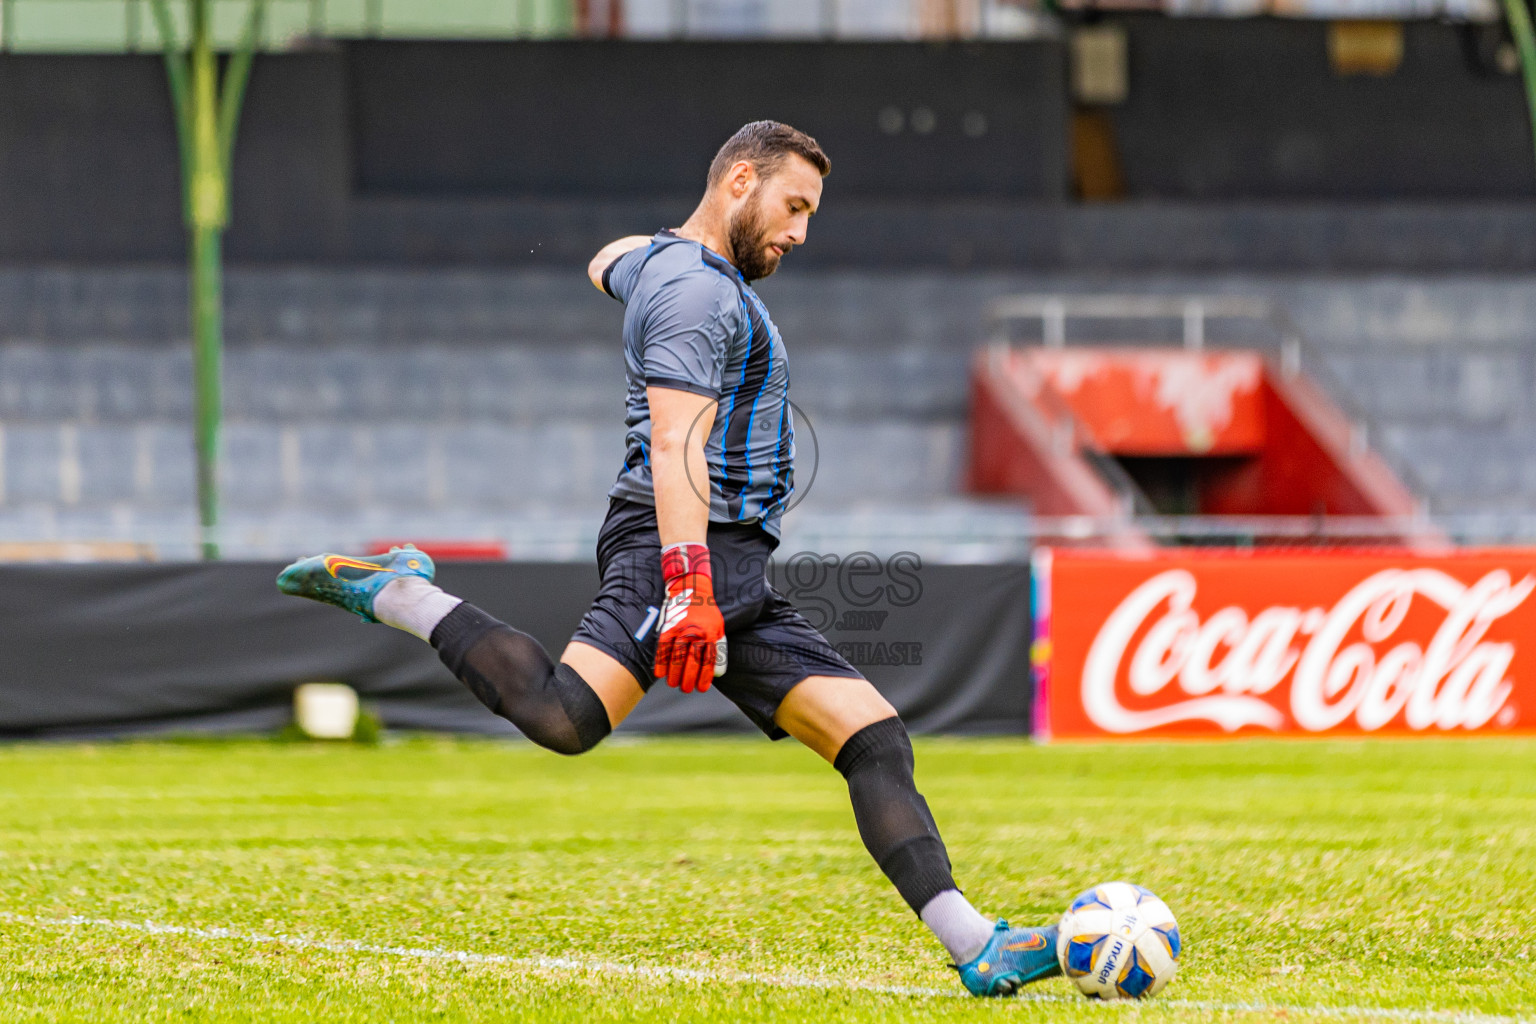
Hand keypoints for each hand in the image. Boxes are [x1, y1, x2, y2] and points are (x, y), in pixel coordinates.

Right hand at [653, 542, 726, 692]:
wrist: (692, 588)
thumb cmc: (707, 611)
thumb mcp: (719, 627)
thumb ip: (718, 648)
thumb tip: (717, 672)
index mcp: (710, 634)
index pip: (707, 661)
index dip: (703, 677)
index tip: (700, 689)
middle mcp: (695, 634)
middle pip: (691, 662)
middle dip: (688, 679)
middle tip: (685, 689)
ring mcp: (680, 630)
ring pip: (676, 658)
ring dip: (673, 674)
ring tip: (673, 684)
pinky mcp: (668, 627)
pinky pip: (663, 648)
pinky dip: (660, 662)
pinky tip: (660, 673)